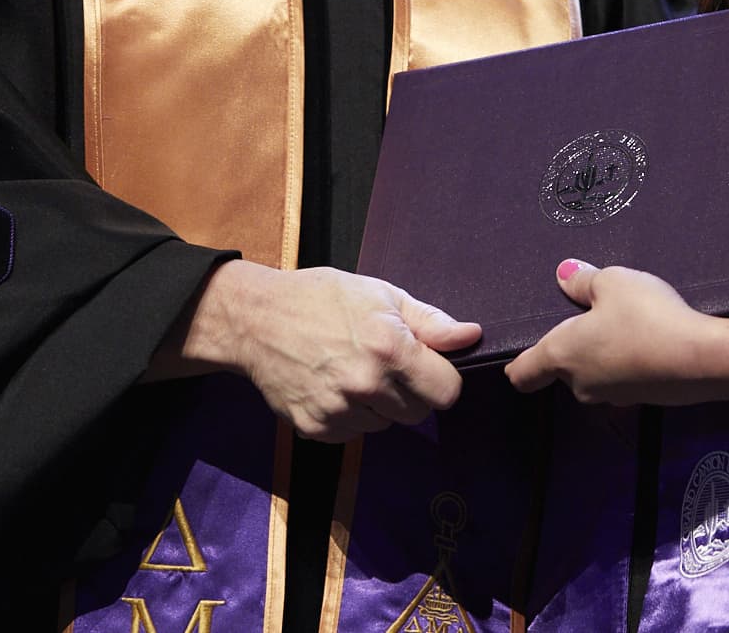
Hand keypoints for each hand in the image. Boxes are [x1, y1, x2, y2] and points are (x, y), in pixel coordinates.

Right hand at [165, 260, 481, 441]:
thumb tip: (472, 337)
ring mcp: (339, 411)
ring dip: (379, 405)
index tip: (426, 365)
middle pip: (419, 413)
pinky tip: (332, 386)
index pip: (447, 392)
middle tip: (385, 365)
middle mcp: (366, 386)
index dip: (440, 377)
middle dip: (411, 392)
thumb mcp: (380, 295)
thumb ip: (430, 321)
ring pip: (386, 425)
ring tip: (353, 371)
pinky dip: (350, 416)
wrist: (256, 320)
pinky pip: (354, 433)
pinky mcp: (316, 429)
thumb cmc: (322, 298)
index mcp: (389, 349)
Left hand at [504, 262, 728, 406]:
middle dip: (574, 349)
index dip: (518, 365)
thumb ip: (583, 281)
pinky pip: (626, 379)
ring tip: (628, 325)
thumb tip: (563, 275)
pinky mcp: (645, 401)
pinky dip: (632, 363)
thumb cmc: (645, 316)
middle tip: (593, 318)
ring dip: (606, 355)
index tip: (520, 357)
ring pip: (597, 375)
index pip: (523, 374)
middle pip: (564, 370)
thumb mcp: (613, 282)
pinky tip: (653, 341)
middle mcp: (581, 383)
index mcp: (562, 355)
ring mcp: (614, 396)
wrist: (701, 360)